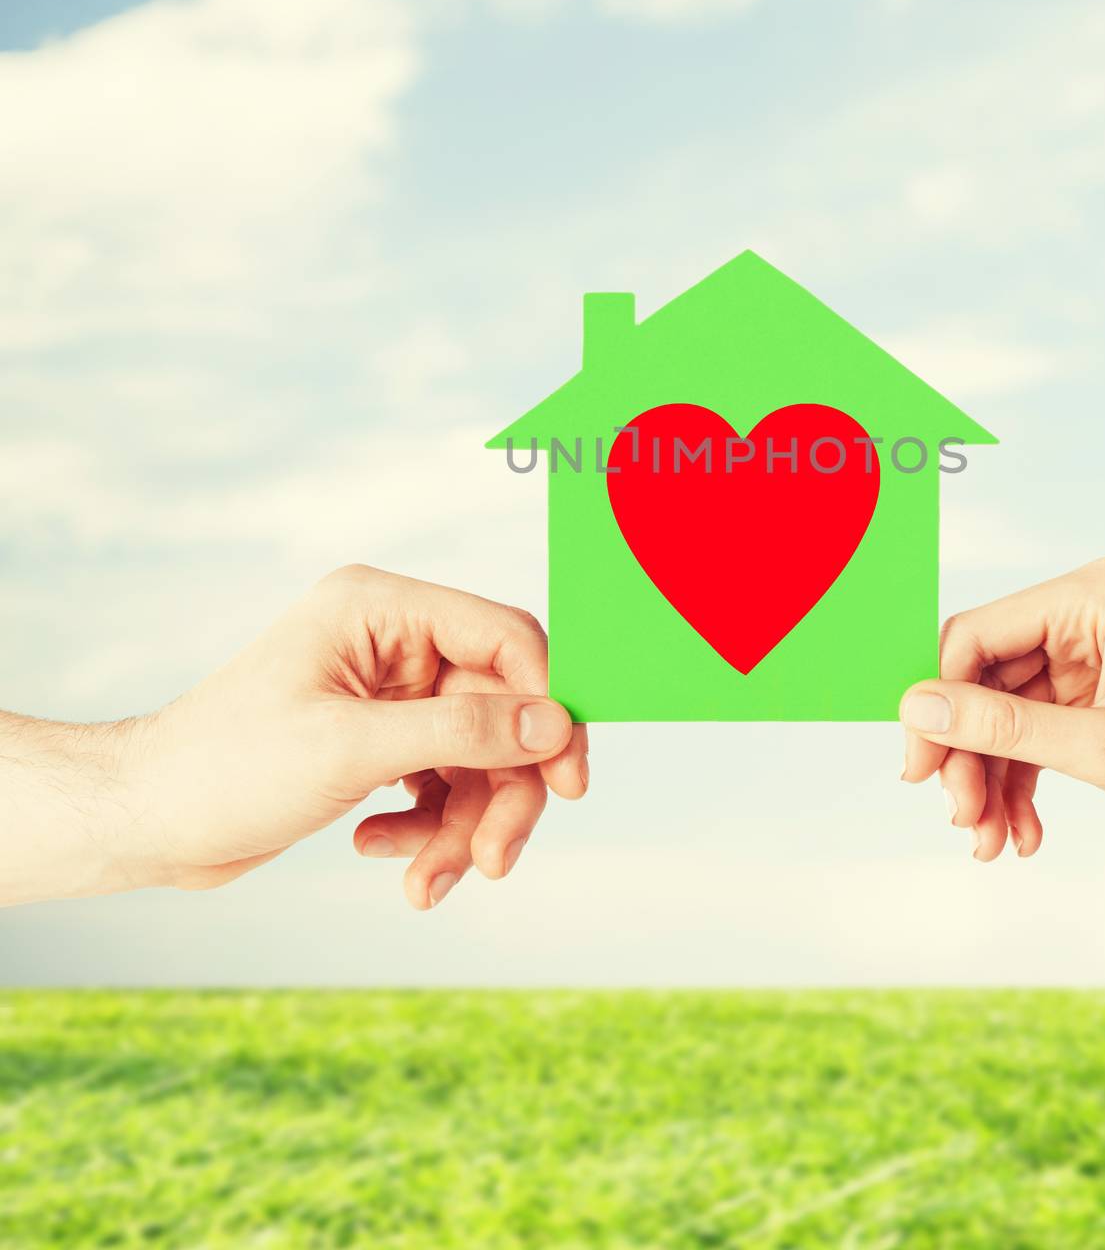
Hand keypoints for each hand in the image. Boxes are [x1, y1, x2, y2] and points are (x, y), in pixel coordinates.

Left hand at [1, 565, 585, 908]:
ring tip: (425, 884)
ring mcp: (389, 695)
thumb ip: (462, 729)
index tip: (567, 779)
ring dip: (462, 827)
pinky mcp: (380, 743)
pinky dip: (427, 830)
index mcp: (382, 609)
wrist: (147, 821)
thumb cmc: (226, 766)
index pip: (505, 639)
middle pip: (501, 712)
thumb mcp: (351, 748)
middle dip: (501, 792)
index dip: (547, 704)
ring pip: (478, 758)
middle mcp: (395, 643)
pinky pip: (443, 784)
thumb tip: (555, 722)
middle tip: (495, 860)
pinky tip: (379, 850)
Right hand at [900, 557, 1104, 894]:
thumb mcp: (1102, 748)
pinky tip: (1022, 837)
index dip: (939, 702)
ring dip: (989, 782)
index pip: (977, 637)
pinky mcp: (1094, 703)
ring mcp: (1087, 662)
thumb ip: (1002, 729)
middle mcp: (1082, 619)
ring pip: (1001, 719)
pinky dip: (1020, 788)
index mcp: (1089, 598)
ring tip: (990, 844)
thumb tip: (915, 710)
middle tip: (959, 817)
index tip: (920, 768)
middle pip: (982, 681)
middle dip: (968, 756)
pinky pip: (1031, 740)